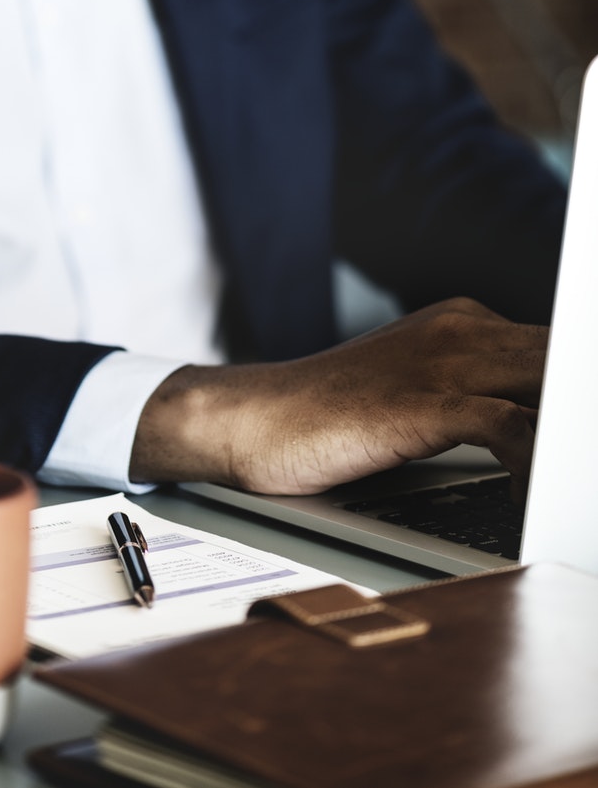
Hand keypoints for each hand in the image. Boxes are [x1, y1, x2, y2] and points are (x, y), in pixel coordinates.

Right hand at [130, 298, 545, 494]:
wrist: (251, 418)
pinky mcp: (417, 404)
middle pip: (568, 356)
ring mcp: (440, 364)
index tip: (578, 441)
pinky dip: (537, 462)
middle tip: (582, 456)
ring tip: (572, 473)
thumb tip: (532, 430)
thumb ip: (471, 393)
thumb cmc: (325, 416)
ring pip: (553, 381)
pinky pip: (509, 426)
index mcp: (462, 325)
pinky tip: (532, 491)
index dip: (577, 393)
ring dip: (572, 433)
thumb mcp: (410, 391)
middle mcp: (459, 332)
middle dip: (580, 410)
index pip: (562, 348)